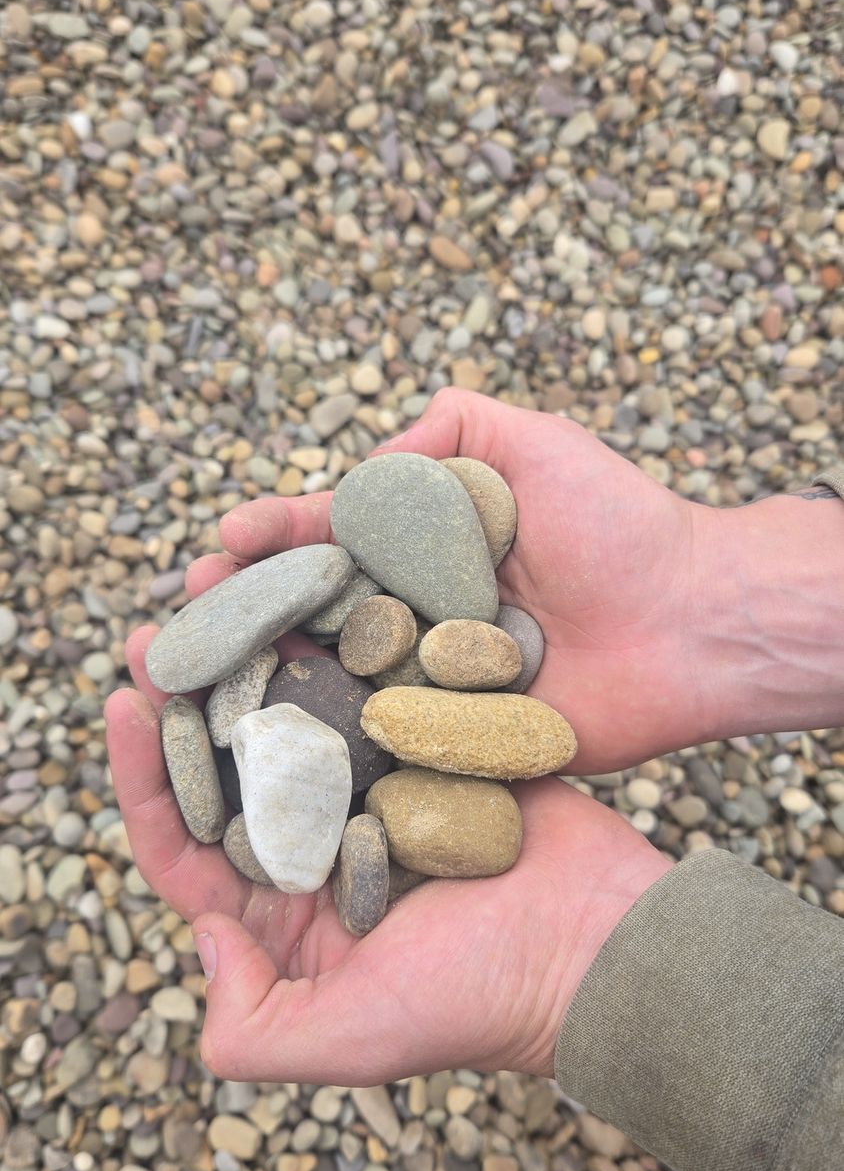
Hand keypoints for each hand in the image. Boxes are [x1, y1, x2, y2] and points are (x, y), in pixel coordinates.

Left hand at [104, 628, 666, 1083]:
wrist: (603, 948)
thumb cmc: (483, 1003)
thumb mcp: (351, 1040)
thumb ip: (252, 1026)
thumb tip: (202, 933)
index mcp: (285, 926)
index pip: (187, 850)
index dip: (144, 781)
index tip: (125, 705)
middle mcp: (319, 858)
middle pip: (230, 772)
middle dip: (186, 701)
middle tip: (157, 630)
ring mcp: (373, 798)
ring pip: (293, 721)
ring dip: (252, 660)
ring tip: (221, 589)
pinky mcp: (426, 755)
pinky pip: (368, 694)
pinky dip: (337, 651)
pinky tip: (310, 596)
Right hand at [210, 388, 708, 772]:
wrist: (691, 622)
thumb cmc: (618, 525)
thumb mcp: (530, 441)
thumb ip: (447, 427)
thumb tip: (361, 465)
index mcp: (431, 548)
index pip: (332, 537)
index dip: (276, 535)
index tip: (227, 535)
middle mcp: (421, 615)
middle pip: (314, 612)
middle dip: (245, 610)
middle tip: (184, 613)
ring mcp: (434, 683)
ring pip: (332, 679)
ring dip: (260, 677)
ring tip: (197, 676)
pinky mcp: (455, 744)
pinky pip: (381, 743)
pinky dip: (322, 743)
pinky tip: (262, 743)